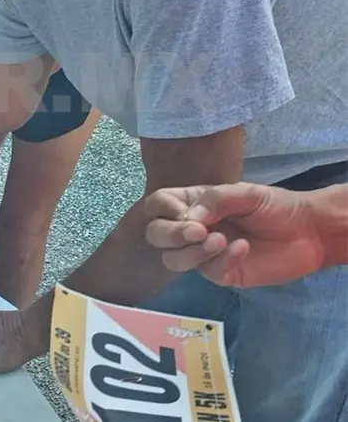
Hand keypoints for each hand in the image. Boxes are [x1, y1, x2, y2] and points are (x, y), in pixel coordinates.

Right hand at [144, 183, 323, 287]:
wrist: (310, 233)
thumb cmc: (276, 207)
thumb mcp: (246, 194)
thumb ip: (215, 201)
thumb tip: (188, 219)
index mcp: (192, 204)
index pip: (158, 205)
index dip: (164, 210)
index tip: (185, 214)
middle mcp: (192, 229)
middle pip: (156, 235)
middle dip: (171, 235)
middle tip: (198, 232)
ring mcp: (203, 254)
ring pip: (172, 260)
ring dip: (190, 252)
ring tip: (220, 241)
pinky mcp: (221, 274)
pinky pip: (207, 272)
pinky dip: (221, 260)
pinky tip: (242, 248)